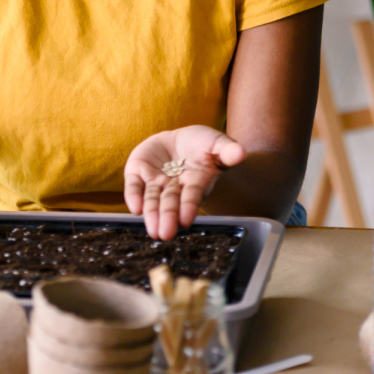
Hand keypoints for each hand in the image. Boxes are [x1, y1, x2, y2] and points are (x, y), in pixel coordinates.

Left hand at [124, 126, 245, 240]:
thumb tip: (241, 153)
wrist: (180, 139)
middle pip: (170, 203)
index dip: (188, 206)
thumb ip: (227, 150)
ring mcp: (155, 181)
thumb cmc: (202, 144)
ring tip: (151, 229)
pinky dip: (132, 195)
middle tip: (164, 234)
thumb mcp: (217, 143)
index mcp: (195, 182)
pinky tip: (134, 208)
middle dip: (167, 217)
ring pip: (152, 199)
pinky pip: (133, 185)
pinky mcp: (138, 172)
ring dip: (151, 213)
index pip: (191, 196)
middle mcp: (174, 187)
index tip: (185, 220)